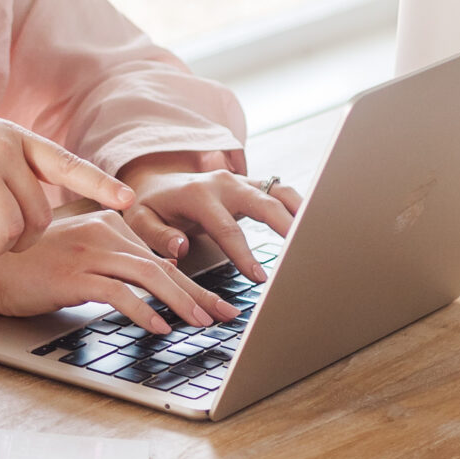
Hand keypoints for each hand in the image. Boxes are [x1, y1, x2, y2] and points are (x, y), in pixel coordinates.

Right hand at [0, 212, 242, 334]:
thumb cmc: (29, 268)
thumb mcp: (79, 258)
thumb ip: (112, 265)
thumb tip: (152, 291)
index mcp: (107, 222)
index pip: (159, 255)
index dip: (192, 282)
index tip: (215, 303)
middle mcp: (101, 230)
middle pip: (161, 264)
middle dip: (198, 292)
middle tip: (226, 314)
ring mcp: (87, 251)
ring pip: (147, 275)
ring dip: (180, 301)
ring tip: (202, 323)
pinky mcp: (72, 273)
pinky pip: (117, 293)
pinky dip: (142, 311)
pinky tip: (157, 328)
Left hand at [119, 162, 300, 283]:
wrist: (155, 181)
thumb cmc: (149, 206)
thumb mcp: (140, 221)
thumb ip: (158, 236)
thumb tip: (181, 248)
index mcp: (198, 195)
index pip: (227, 228)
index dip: (244, 254)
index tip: (260, 277)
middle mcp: (224, 183)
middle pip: (263, 203)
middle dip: (285, 228)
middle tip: (303, 253)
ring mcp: (241, 181)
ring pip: (279, 191)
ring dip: (301, 211)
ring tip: (319, 235)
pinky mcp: (252, 185)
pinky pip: (281, 191)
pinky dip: (301, 205)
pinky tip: (316, 224)